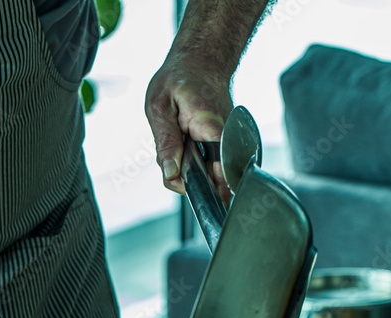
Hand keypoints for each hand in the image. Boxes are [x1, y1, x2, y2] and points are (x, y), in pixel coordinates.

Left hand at [145, 53, 232, 200]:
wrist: (203, 59)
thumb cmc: (180, 78)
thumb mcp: (159, 107)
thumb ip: (166, 143)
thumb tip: (171, 174)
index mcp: (212, 129)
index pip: (214, 176)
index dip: (192, 185)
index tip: (175, 174)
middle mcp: (228, 138)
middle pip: (213, 182)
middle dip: (190, 178)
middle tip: (175, 155)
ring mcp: (231, 142)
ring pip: (211, 175)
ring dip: (193, 170)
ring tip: (183, 142)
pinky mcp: (228, 144)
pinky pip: (212, 166)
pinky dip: (197, 162)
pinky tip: (190, 144)